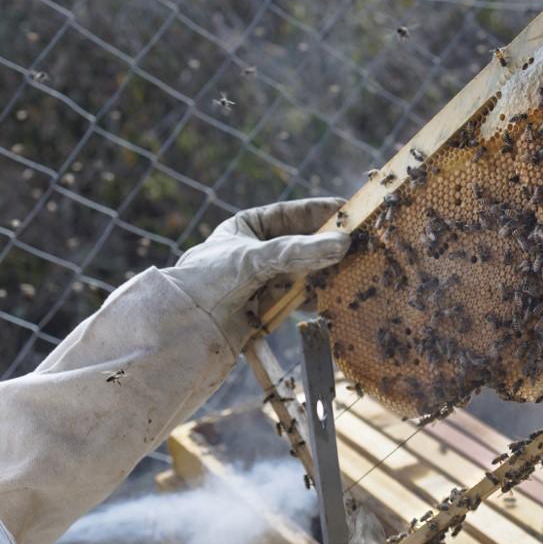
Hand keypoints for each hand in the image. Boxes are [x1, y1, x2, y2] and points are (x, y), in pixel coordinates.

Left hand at [164, 198, 348, 352]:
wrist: (179, 332)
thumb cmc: (204, 282)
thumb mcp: (253, 260)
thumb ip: (298, 252)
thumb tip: (342, 244)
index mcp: (247, 227)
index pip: (292, 213)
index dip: (322, 211)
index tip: (351, 211)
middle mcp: (258, 251)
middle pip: (304, 243)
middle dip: (330, 244)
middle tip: (361, 243)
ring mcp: (265, 280)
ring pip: (306, 271)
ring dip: (327, 272)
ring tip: (355, 269)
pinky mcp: (269, 307)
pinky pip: (300, 297)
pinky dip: (318, 296)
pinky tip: (336, 295)